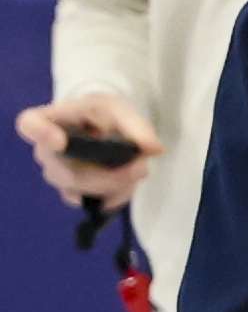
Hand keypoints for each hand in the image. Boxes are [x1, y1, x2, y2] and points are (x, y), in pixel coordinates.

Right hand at [15, 94, 163, 208]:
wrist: (102, 128)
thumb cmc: (101, 114)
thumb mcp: (120, 109)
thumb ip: (137, 126)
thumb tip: (153, 149)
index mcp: (50, 119)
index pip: (29, 124)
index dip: (41, 134)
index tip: (61, 142)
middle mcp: (46, 151)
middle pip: (65, 172)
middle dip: (106, 176)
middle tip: (140, 167)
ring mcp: (57, 175)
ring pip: (80, 191)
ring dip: (116, 185)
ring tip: (139, 170)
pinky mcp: (73, 193)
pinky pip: (92, 202)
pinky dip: (117, 195)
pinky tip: (129, 183)